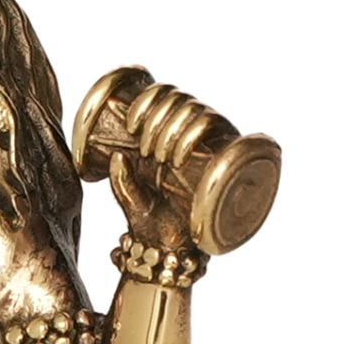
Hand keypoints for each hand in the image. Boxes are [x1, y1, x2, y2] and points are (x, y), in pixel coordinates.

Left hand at [106, 80, 219, 253]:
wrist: (179, 249)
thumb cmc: (155, 221)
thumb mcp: (131, 200)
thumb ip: (121, 182)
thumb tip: (116, 156)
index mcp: (164, 132)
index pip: (161, 95)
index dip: (146, 101)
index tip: (131, 124)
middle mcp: (189, 131)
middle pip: (178, 98)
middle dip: (158, 119)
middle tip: (147, 151)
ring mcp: (210, 139)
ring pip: (195, 108)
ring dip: (173, 127)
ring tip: (161, 157)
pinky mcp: (228, 151)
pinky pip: (214, 123)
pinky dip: (194, 133)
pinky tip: (179, 155)